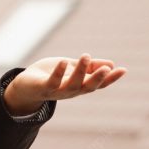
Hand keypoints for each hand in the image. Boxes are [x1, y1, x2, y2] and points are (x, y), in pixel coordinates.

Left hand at [3, 53, 126, 114]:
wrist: (25, 87)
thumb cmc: (51, 76)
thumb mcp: (72, 68)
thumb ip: (89, 67)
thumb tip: (111, 64)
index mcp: (80, 86)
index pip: (98, 84)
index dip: (111, 78)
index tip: (123, 70)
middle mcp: (71, 91)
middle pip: (87, 87)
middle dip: (97, 79)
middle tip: (107, 69)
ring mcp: (57, 91)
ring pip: (72, 85)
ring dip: (80, 72)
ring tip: (86, 56)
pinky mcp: (43, 88)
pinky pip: (52, 82)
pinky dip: (58, 73)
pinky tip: (63, 61)